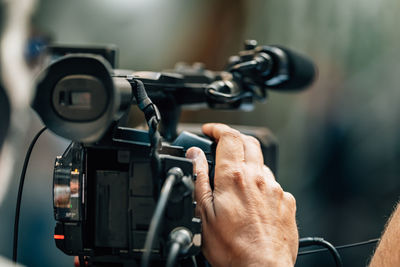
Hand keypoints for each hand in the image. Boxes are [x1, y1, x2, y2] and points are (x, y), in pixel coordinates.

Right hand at [186, 123, 297, 266]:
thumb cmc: (233, 248)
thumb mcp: (204, 212)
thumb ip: (200, 179)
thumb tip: (195, 156)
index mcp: (235, 177)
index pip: (229, 137)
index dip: (218, 129)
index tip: (210, 130)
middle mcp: (258, 178)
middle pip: (249, 142)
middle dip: (234, 138)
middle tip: (222, 145)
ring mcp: (275, 189)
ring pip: (262, 163)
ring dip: (248, 163)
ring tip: (236, 179)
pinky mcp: (287, 202)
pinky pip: (273, 184)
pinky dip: (261, 183)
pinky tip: (253, 199)